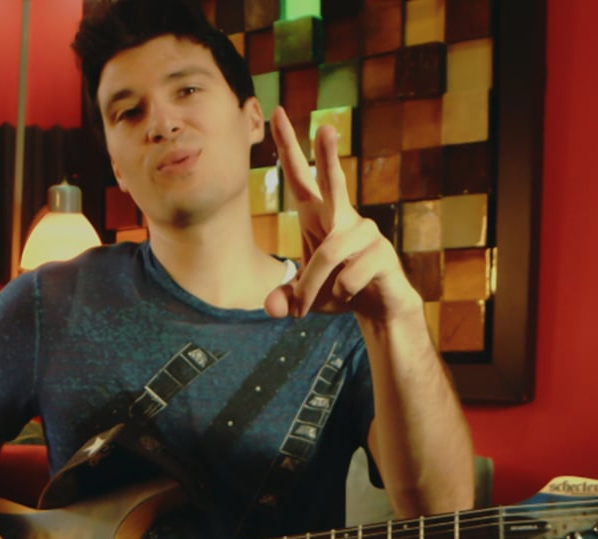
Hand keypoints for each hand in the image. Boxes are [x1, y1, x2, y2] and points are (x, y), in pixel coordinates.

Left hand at [264, 106, 420, 323]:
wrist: (380, 309)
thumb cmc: (338, 292)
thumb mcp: (304, 297)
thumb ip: (284, 298)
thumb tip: (271, 309)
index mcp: (320, 217)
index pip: (301, 177)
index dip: (288, 148)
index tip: (277, 112)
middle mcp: (344, 218)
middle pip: (334, 182)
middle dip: (329, 155)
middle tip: (325, 126)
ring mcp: (367, 234)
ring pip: (328, 255)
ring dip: (313, 288)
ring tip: (310, 308)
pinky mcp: (383, 255)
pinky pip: (348, 277)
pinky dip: (338, 295)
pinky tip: (349, 297)